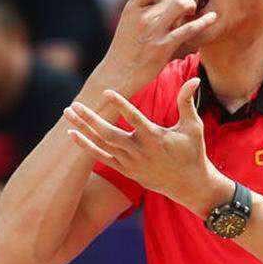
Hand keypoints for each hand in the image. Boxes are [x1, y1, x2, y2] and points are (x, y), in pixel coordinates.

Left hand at [64, 77, 229, 214]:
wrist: (189, 185)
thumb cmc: (192, 152)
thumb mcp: (193, 126)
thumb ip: (186, 102)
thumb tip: (195, 78)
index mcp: (155, 138)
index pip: (134, 119)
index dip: (121, 105)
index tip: (106, 92)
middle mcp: (139, 151)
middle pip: (109, 134)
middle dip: (90, 119)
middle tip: (74, 104)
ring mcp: (130, 162)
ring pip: (101, 144)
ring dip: (83, 129)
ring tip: (68, 113)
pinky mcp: (125, 170)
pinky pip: (101, 157)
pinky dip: (86, 146)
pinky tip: (72, 134)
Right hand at [98, 0, 218, 96]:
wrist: (118, 74)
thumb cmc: (126, 49)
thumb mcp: (128, 22)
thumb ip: (145, 8)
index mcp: (132, 7)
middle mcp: (143, 16)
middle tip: (190, 7)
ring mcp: (153, 31)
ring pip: (182, 4)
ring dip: (192, 6)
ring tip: (192, 14)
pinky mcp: (163, 47)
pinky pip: (189, 29)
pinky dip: (204, 22)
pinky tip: (213, 18)